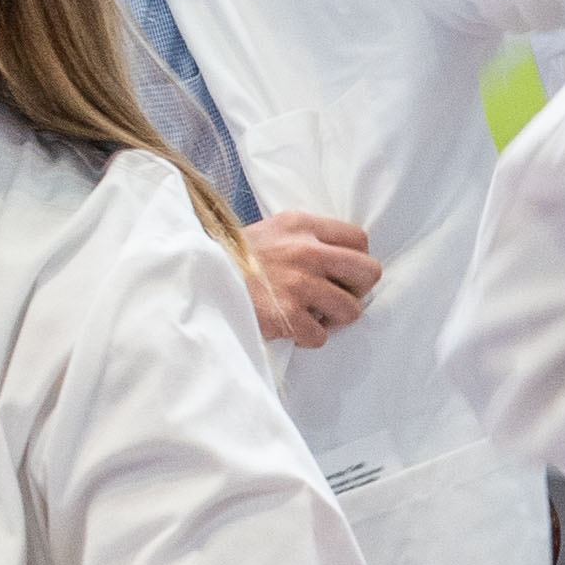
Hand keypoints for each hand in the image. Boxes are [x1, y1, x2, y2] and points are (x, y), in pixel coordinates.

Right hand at [244, 211, 381, 347]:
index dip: (355, 260)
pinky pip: (320, 336)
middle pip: (368, 272)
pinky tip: (291, 329)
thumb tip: (338, 257)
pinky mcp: (288, 316)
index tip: (340, 272)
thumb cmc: (233, 256)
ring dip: (334, 318)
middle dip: (356, 290)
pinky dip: (307, 338)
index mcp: (303, 226)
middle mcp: (307, 252)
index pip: (360, 240)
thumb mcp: (272, 229)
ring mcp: (299, 285)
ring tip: (312, 315)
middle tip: (334, 296)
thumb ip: (306, 237)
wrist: (197, 276)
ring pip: (351, 310)